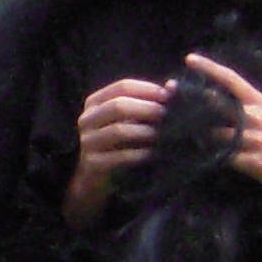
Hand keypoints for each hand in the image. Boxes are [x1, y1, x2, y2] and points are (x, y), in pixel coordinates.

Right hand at [63, 76, 170, 226]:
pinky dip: (139, 154)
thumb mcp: (130, 119)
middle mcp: (86, 119)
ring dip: (145, 132)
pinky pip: (120, 156)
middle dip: (146, 109)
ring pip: (118, 131)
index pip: (122, 87)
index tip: (168, 96)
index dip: (147, 89)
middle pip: (117, 106)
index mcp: (95, 102)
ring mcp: (87, 142)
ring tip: (161, 135)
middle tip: (166, 115)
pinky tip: (151, 153)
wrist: (96, 176)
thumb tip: (174, 86)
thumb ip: (150, 101)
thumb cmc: (119, 141)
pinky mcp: (92, 163)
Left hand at [183, 52, 261, 241]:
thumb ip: (256, 107)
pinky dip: (208, 153)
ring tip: (182, 132)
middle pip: (213, 104)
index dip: (210, 68)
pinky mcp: (247, 160)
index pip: (233, 80)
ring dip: (196, 132)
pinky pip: (219, 155)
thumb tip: (236, 98)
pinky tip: (198, 153)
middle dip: (190, 102)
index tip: (189, 59)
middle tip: (170, 100)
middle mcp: (255, 118)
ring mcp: (251, 139)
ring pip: (211, 132)